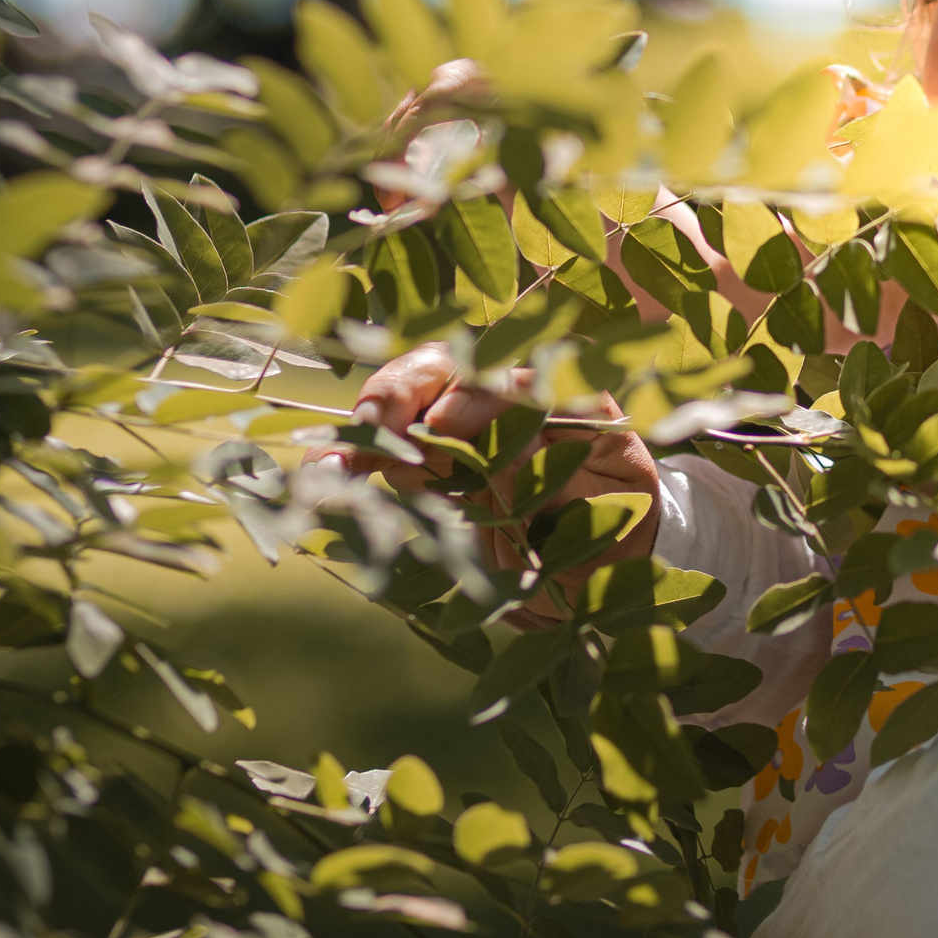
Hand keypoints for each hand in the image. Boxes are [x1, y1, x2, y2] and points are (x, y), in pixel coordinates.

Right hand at [339, 342, 660, 626]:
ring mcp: (469, 422)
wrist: (597, 571)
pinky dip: (357, 455)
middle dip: (407, 389)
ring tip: (339, 458)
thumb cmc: (612, 534)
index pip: (519, 375)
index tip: (443, 424)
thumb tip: (501, 455)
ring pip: (411, 396)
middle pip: (452, 367)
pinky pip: (390, 444)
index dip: (476, 392)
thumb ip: (554, 484)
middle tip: (374, 423)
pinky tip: (326, 471)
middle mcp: (515, 396)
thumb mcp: (600, 515)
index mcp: (572, 398)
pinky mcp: (436, 457)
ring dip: (372, 423)